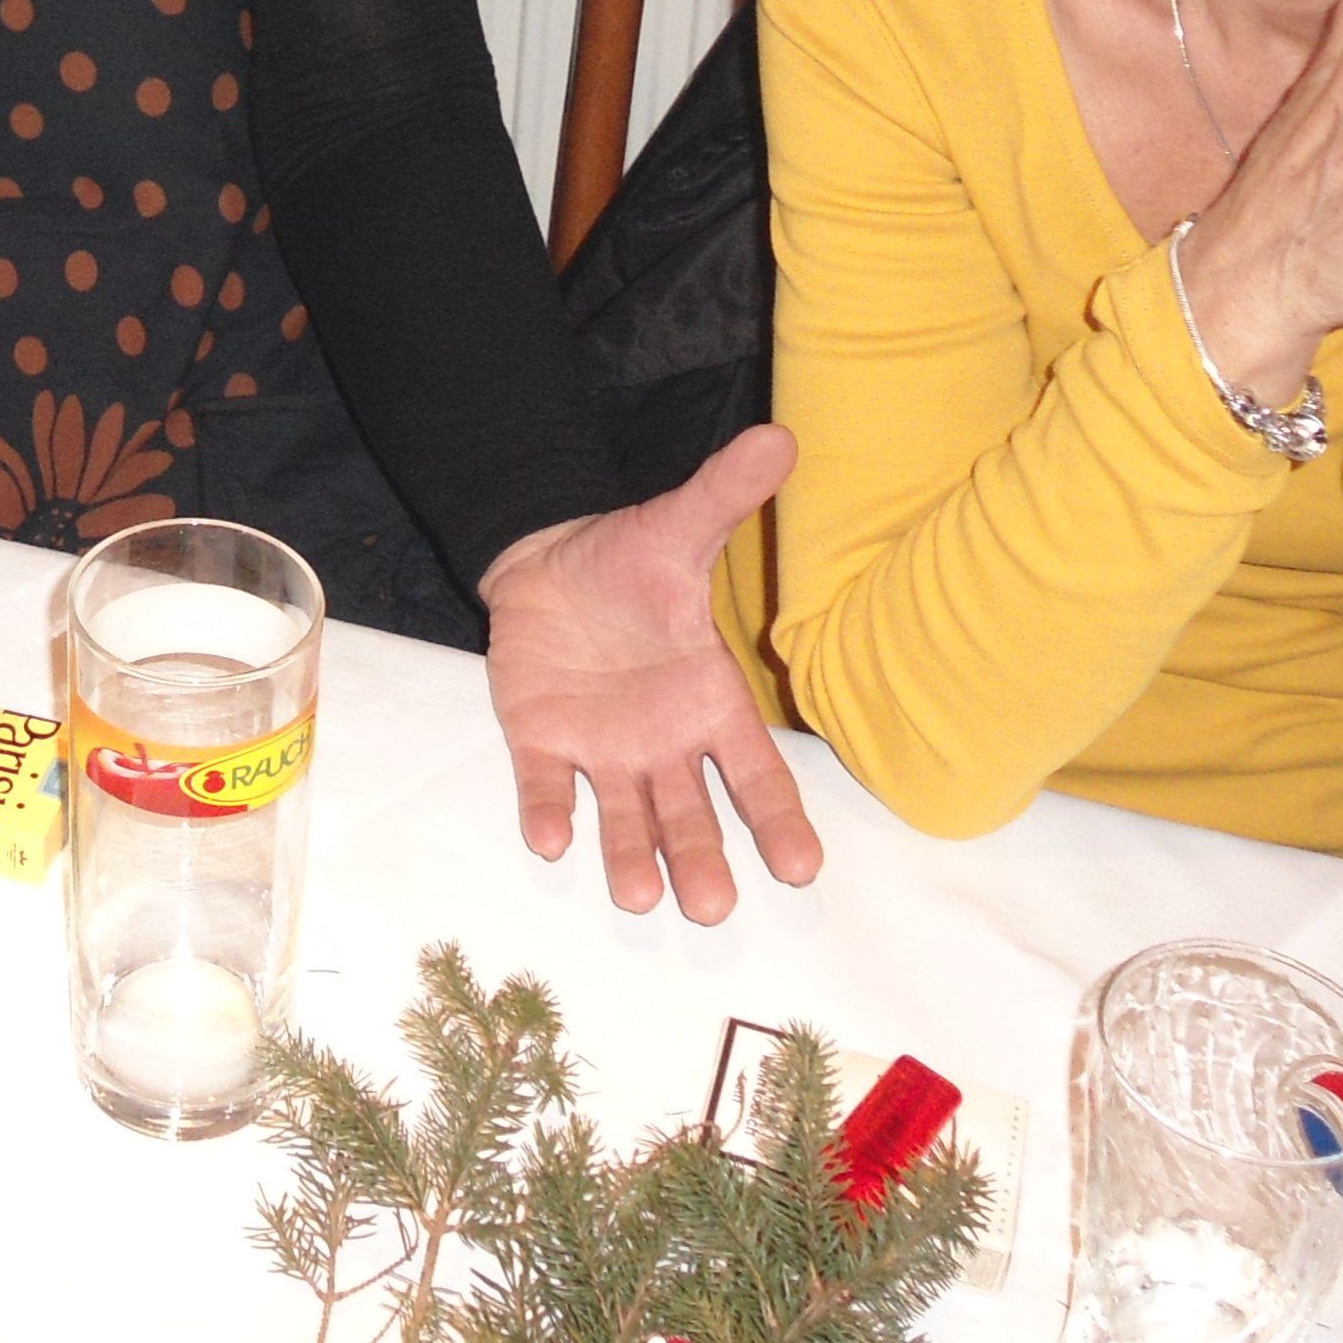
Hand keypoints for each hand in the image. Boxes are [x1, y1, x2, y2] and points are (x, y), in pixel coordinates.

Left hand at [480, 423, 823, 919]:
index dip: (778, 820)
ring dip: (633, 857)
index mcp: (709, 700)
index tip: (801, 869)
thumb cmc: (628, 561)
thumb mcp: (676, 525)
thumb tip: (783, 436)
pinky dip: (549, 811)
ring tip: (641, 895)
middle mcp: (663, 742)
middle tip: (712, 906)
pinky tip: (551, 838)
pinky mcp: (542, 740)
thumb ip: (724, 493)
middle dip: (703, 860)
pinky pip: (547, 785)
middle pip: (691, 815)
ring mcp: (603, 749)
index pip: (754, 772)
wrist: (547, 562)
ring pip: (626, 818)